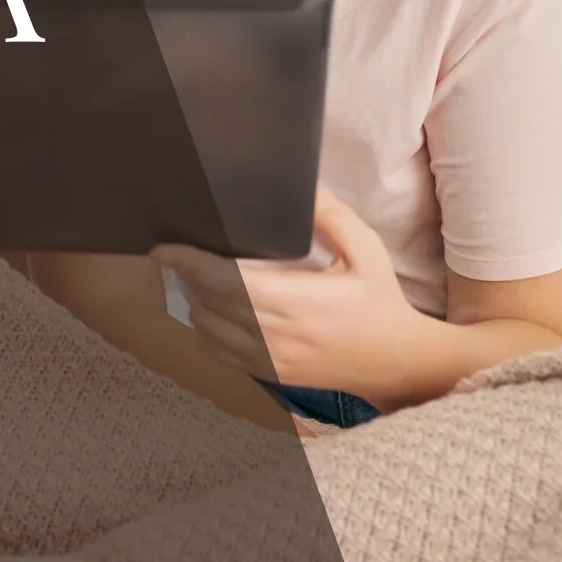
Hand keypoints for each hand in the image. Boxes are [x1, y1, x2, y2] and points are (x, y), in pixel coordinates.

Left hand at [150, 187, 424, 402]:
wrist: (396, 362)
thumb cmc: (380, 302)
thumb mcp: (366, 251)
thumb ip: (332, 217)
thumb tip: (303, 186)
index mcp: (299, 302)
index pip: (228, 284)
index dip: (190, 265)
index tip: (164, 248)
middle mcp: (278, 336)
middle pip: (209, 305)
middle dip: (187, 276)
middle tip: (180, 250)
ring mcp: (271, 360)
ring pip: (208, 331)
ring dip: (195, 302)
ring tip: (197, 276)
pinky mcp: (270, 375)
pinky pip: (219, 354)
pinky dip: (206, 330)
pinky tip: (212, 309)